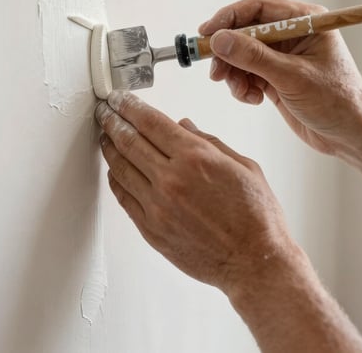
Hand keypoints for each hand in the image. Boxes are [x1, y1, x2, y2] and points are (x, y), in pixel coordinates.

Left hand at [95, 91, 301, 294]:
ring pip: (121, 168)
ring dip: (109, 147)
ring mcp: (158, 206)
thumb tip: (183, 126)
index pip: (151, 122)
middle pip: (130, 140)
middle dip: (112, 120)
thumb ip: (209, 142)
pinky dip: (115, 179)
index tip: (119, 98)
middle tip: (104, 111)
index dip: (130, 106)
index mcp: (196, 157)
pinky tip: (114, 170)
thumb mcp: (243, 166)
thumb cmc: (256, 217)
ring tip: (104, 136)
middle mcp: (172, 179)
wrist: (255, 262)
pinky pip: (124, 198)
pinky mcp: (151, 229)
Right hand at [200, 0, 361, 154]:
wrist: (351, 135)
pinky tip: (253, 99)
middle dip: (227, 52)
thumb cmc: (337, 101)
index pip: (257, 8)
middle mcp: (292, 34)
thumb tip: (220, 40)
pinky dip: (242, 86)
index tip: (207, 35)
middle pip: (245, 31)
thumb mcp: (292, 77)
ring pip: (242, 54)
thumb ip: (254, 57)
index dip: (229, 19)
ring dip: (234, 73)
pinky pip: (247, 73)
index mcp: (304, 21)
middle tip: (216, 72)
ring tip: (241, 92)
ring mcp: (283, 56)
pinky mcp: (276, 76)